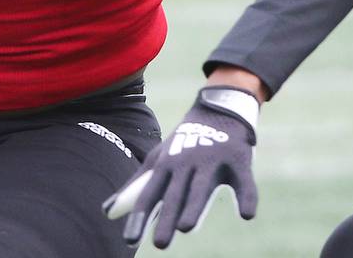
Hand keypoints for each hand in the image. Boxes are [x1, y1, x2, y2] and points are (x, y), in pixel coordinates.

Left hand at [104, 85, 259, 248]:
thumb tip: (105, 212)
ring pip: (203, 187)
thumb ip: (135, 187)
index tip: (129, 241)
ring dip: (194, 206)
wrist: (219, 108)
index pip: (150, 194)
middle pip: (175, 193)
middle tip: (160, 244)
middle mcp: (187, 162)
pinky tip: (246, 214)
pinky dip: (247, 197)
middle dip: (166, 217)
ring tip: (186, 227)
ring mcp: (213, 159)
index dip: (140, 217)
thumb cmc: (184, 143)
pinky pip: (244, 181)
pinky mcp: (238, 159)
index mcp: (166, 164)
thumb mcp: (158, 159)